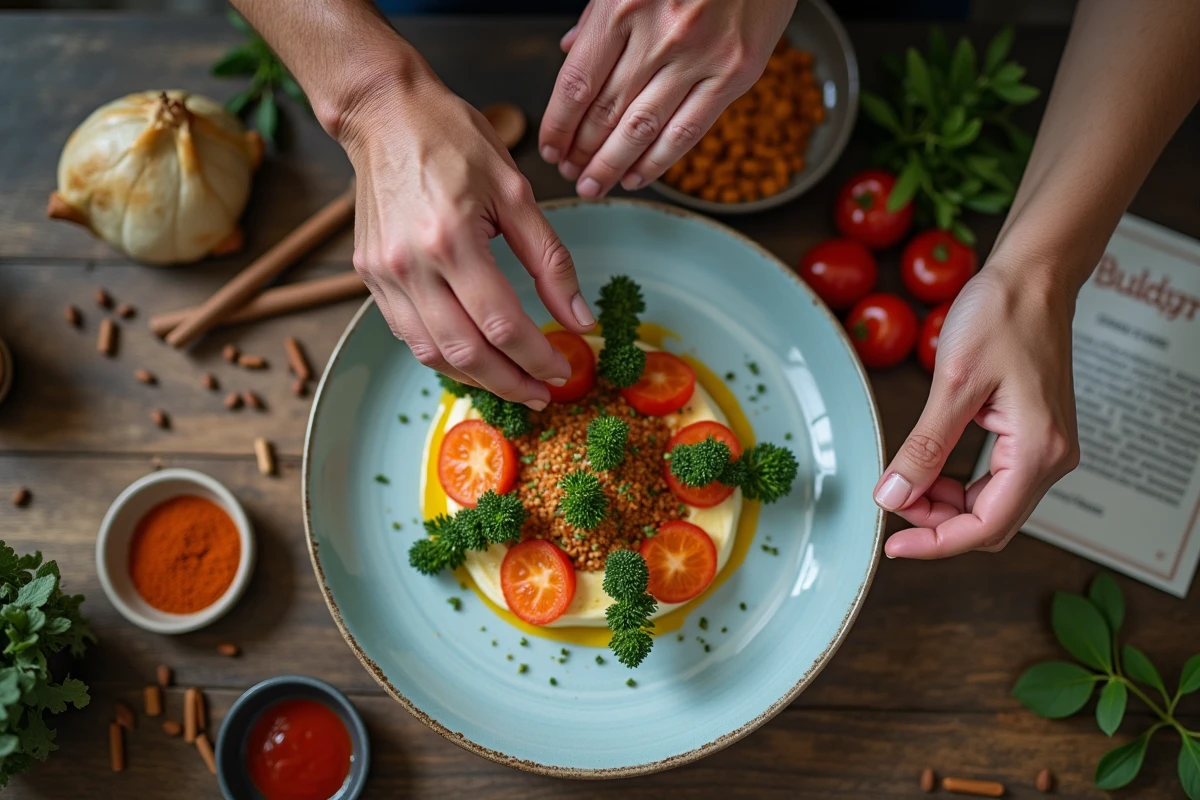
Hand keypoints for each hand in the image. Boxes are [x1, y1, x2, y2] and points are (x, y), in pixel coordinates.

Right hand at [339, 69, 595, 408]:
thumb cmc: (453, 140)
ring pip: (431, 354)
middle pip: (465, 352)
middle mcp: (410, 264)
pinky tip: (474, 357)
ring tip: (513, 384)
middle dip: (510, 383)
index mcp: (452, 238)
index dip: (536, 357)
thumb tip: (579, 318)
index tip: (563, 370)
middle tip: (542, 394)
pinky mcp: (369, 277)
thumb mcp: (517, 191)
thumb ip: (551, 261)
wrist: (384, 115)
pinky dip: (444, 356)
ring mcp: (383, 274)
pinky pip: (409, 334)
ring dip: (476, 379)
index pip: (502, 323)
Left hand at [540, 0, 796, 197]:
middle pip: (604, 112)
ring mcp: (698, 57)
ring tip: (593, 185)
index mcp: (622, 6)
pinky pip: (688, 131)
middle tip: (569, 173)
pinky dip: (658, 161)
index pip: (577, 83)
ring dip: (611, 166)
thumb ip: (600, 14)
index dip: (558, 125)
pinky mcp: (735, 74)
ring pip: (641, 129)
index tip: (550, 147)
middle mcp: (658, 35)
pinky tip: (637, 177)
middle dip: (581, 152)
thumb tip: (569, 51)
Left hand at [874, 265, 1080, 557]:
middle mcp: (1052, 457)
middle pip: (991, 523)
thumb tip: (893, 497)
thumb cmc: (1001, 315)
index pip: (987, 527)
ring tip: (904, 483)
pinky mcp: (1034, 437)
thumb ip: (924, 447)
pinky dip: (959, 485)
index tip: (892, 547)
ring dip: (946, 505)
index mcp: (1039, 450)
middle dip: (938, 524)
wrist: (1033, 277)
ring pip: (993, 505)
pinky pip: (996, 481)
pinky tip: (928, 471)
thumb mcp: (953, 383)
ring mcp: (1047, 448)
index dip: (936, 544)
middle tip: (891, 501)